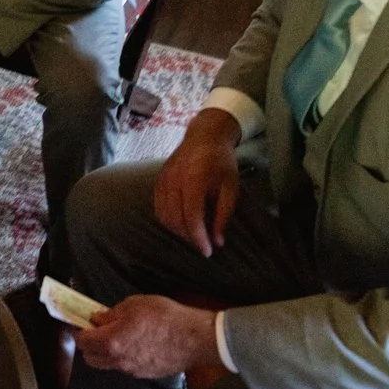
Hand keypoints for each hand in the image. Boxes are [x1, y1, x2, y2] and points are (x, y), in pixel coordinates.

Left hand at [74, 295, 218, 380]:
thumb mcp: (134, 305)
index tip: (84, 322)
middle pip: (90, 359)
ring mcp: (132, 371)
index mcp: (111, 342)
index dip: (80, 330)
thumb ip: (111, 313)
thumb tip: (98, 318)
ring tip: (118, 337)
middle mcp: (118, 361)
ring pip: (107, 365)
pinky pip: (125, 368)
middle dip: (89, 345)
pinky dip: (123, 358)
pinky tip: (135, 345)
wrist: (194, 338)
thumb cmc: (164, 317)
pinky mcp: (145, 375)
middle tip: (98, 330)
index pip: (82, 341)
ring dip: (105, 353)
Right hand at [153, 107, 243, 256]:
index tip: (208, 251)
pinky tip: (181, 224)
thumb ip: (223, 215)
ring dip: (178, 231)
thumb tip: (217, 241)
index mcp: (195, 179)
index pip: (192, 215)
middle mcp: (175, 179)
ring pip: (164, 215)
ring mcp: (163, 179)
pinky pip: (158, 207)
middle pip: (175, 218)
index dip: (198, 237)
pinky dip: (168, 221)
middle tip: (204, 245)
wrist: (205, 137)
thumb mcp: (230, 188)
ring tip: (194, 235)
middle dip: (189, 237)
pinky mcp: (158, 180)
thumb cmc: (221, 163)